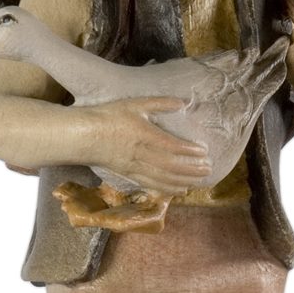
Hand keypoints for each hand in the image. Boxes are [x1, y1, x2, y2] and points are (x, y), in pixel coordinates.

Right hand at [83, 96, 212, 192]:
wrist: (85, 135)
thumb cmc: (109, 116)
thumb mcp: (135, 104)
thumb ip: (159, 103)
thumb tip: (182, 102)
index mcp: (143, 134)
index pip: (171, 145)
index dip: (189, 150)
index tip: (204, 152)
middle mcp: (140, 153)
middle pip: (171, 165)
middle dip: (191, 169)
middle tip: (209, 169)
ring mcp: (134, 167)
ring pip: (163, 178)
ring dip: (183, 181)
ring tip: (200, 181)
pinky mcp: (129, 175)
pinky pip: (152, 184)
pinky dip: (168, 189)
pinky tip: (180, 190)